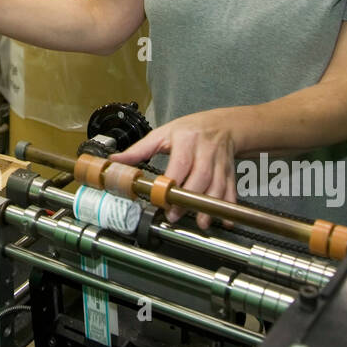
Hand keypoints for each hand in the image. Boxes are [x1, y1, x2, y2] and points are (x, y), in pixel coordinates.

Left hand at [111, 110, 239, 229]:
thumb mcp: (162, 134)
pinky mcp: (230, 172)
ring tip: (200, 222)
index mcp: (186, 140)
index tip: (162, 197)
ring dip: (209, 207)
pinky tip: (225, 220)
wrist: (222, 125)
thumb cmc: (189, 130)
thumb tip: (115, 160)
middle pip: (201, 176)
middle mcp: (206, 150)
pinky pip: (231, 191)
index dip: (172, 182)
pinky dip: (228, 207)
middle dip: (189, 199)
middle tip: (175, 214)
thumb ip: (139, 150)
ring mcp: (220, 162)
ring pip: (217, 186)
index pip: (181, 162)